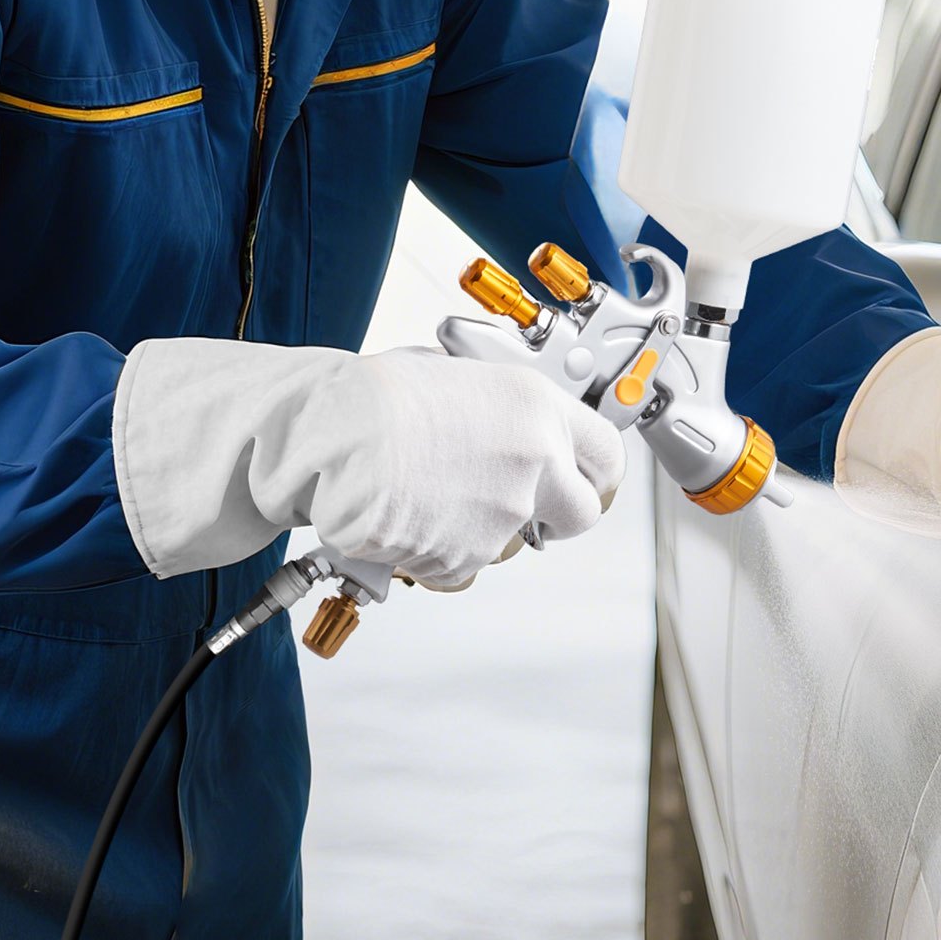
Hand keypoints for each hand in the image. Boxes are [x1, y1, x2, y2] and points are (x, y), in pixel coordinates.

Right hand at [311, 348, 623, 585]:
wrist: (332, 439)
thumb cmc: (376, 399)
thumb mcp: (459, 377)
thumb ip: (503, 408)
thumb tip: (510, 424)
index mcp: (538, 408)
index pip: (607, 452)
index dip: (596, 470)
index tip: (584, 477)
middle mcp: (536, 463)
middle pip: (582, 512)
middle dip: (559, 515)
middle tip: (522, 503)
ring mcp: (507, 515)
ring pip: (513, 540)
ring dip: (481, 527)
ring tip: (428, 491)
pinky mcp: (469, 557)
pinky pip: (465, 562)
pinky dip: (440, 548)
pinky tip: (410, 512)